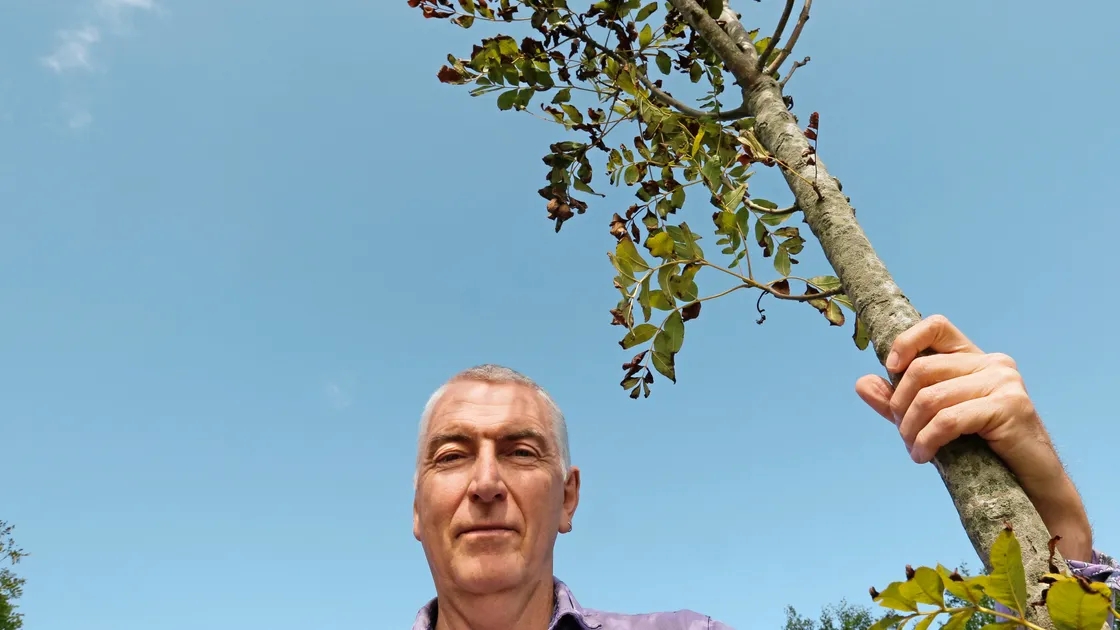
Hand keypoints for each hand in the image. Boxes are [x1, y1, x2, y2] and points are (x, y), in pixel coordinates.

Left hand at [854, 314, 1091, 559]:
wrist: (1030, 484)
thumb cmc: (982, 450)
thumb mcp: (931, 421)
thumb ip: (898, 401)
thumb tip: (862, 383)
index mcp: (973, 358)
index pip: (937, 326)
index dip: (906, 341)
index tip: (890, 368)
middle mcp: (992, 362)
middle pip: (923, 369)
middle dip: (900, 405)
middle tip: (903, 433)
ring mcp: (1004, 382)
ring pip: (931, 397)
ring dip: (911, 429)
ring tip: (914, 450)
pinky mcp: (1010, 407)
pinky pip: (949, 420)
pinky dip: (927, 440)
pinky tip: (924, 456)